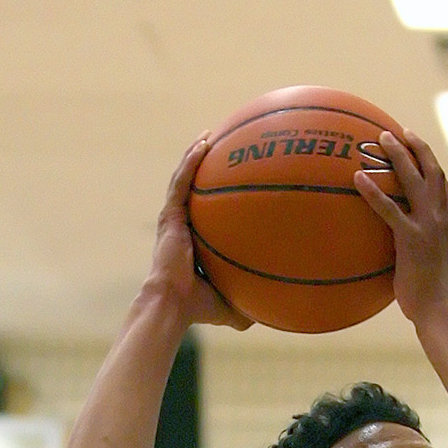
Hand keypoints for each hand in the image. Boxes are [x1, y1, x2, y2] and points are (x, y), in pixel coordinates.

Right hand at [149, 137, 252, 329]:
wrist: (173, 304)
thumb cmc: (199, 308)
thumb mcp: (233, 304)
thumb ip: (251, 302)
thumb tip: (277, 313)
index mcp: (195, 240)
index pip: (206, 213)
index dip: (217, 195)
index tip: (235, 181)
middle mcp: (183, 225)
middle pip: (194, 188)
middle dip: (206, 167)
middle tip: (224, 149)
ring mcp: (175, 218)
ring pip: (185, 177)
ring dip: (195, 154)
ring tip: (210, 134)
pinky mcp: (170, 215)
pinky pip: (182, 181)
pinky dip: (191, 161)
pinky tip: (204, 144)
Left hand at [355, 130, 447, 325]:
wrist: (438, 310)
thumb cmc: (432, 294)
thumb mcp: (434, 261)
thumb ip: (424, 243)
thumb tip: (403, 240)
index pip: (443, 183)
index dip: (429, 160)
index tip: (416, 143)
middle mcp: (442, 218)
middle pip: (431, 170)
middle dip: (415, 146)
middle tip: (397, 132)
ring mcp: (428, 226)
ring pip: (414, 180)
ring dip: (398, 155)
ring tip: (380, 139)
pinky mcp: (411, 239)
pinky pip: (389, 209)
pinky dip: (373, 191)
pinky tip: (357, 178)